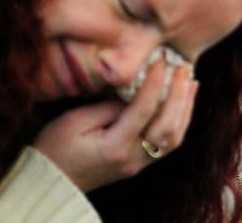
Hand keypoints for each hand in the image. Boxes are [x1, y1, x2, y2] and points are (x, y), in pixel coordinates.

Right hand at [34, 61, 198, 191]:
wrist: (51, 182)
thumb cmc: (55, 148)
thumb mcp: (73, 121)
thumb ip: (107, 107)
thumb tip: (133, 92)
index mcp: (114, 147)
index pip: (143, 110)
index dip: (155, 82)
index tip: (161, 59)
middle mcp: (132, 158)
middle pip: (167, 126)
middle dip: (178, 93)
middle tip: (182, 67)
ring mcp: (138, 164)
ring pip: (174, 138)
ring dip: (185, 108)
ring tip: (190, 81)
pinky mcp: (139, 164)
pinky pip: (167, 144)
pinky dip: (179, 121)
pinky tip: (181, 102)